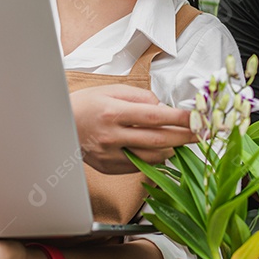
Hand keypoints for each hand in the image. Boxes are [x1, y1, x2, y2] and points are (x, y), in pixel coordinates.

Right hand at [70, 84, 194, 173]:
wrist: (57, 125)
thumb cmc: (85, 104)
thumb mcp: (111, 90)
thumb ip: (140, 97)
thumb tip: (162, 107)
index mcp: (113, 113)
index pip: (155, 116)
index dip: (180, 118)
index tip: (197, 117)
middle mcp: (112, 136)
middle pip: (158, 139)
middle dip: (185, 137)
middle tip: (201, 133)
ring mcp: (110, 155)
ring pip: (152, 157)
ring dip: (171, 148)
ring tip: (181, 140)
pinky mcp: (110, 168)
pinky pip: (140, 165)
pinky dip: (153, 157)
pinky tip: (158, 148)